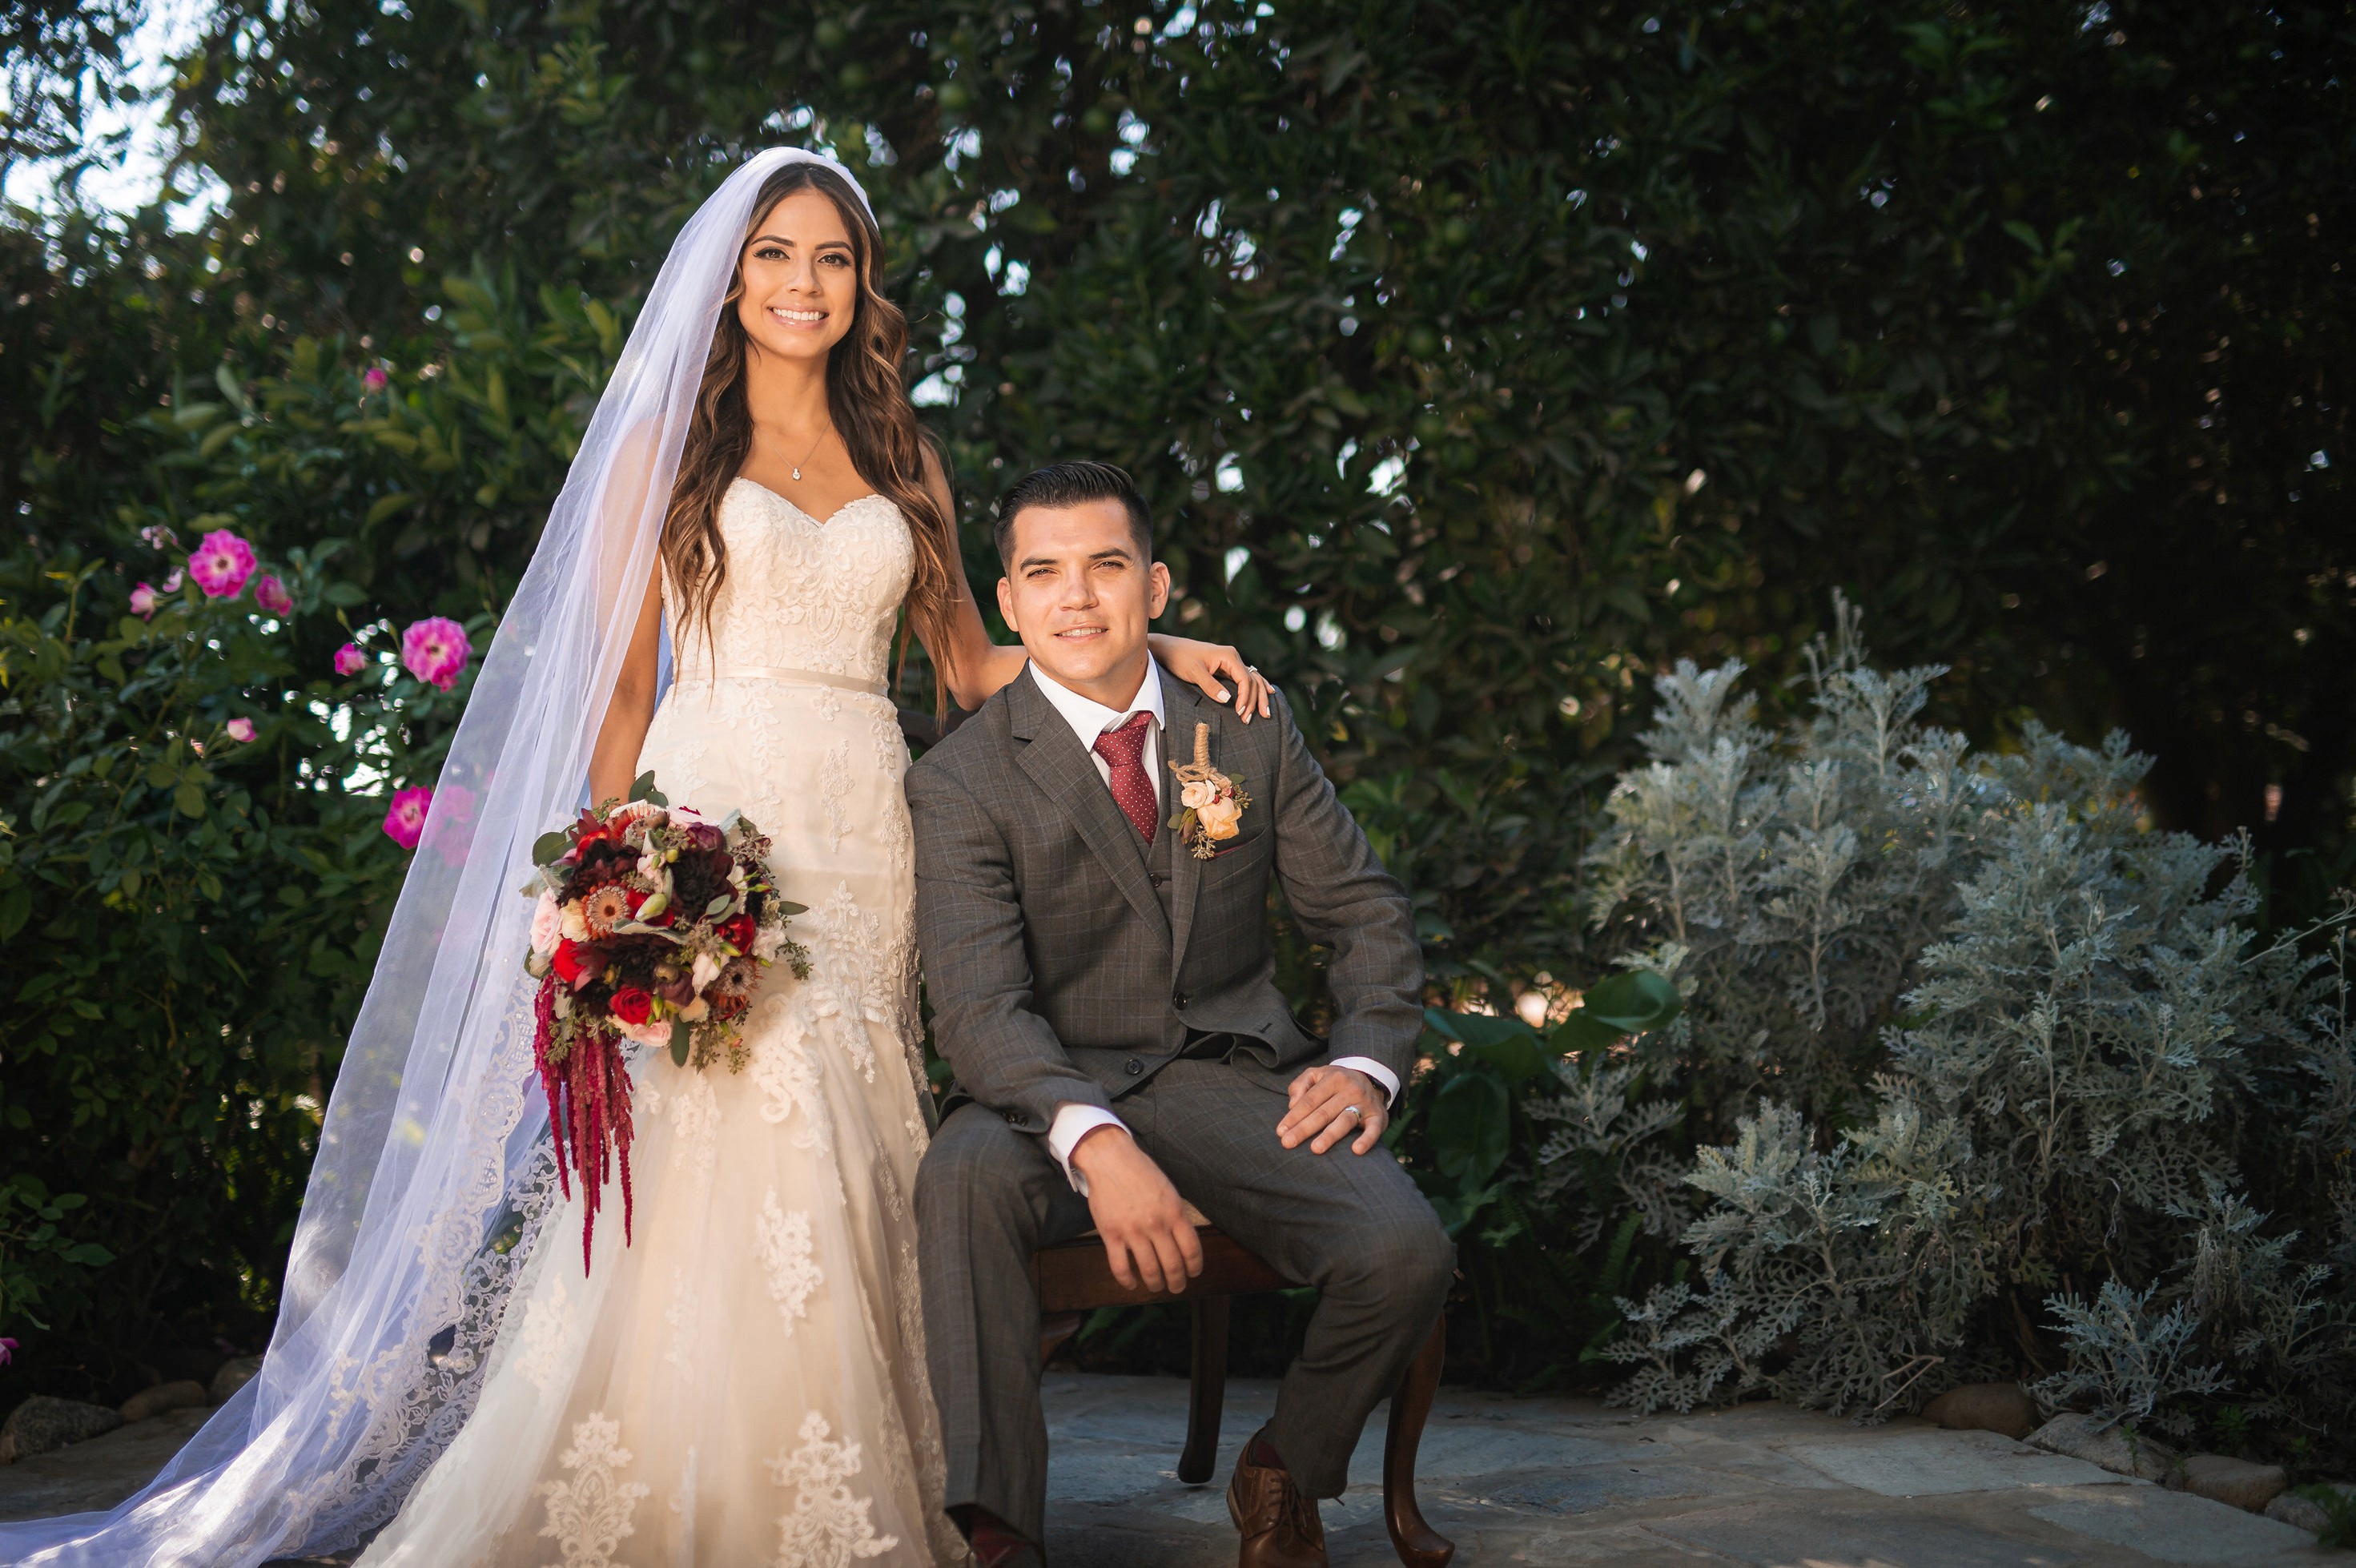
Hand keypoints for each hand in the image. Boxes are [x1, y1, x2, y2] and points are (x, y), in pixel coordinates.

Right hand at [1069, 1126, 1204, 1293]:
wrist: (1110, 1159)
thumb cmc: (1141, 1172)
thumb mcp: (1169, 1189)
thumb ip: (1176, 1215)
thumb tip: (1183, 1241)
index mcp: (1174, 1212)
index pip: (1191, 1249)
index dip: (1195, 1267)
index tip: (1194, 1273)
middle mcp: (1156, 1224)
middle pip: (1172, 1265)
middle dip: (1177, 1282)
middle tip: (1177, 1287)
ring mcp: (1132, 1231)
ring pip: (1149, 1270)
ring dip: (1155, 1284)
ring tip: (1156, 1287)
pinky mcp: (1111, 1234)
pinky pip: (1120, 1267)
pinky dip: (1127, 1281)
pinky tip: (1131, 1284)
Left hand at [1147, 634, 1273, 722]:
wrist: (1169, 649)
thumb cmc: (1180, 658)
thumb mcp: (1194, 672)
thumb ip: (1210, 686)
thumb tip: (1227, 700)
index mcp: (1229, 656)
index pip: (1245, 679)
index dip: (1245, 698)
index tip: (1240, 713)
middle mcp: (1233, 657)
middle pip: (1253, 680)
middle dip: (1254, 701)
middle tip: (1252, 719)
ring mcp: (1231, 662)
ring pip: (1253, 679)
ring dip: (1259, 696)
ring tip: (1266, 713)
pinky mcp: (1227, 667)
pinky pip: (1247, 678)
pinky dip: (1258, 686)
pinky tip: (1268, 691)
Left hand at [1278, 1065, 1387, 1154]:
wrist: (1371, 1080)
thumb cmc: (1336, 1082)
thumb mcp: (1317, 1074)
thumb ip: (1300, 1085)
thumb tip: (1292, 1105)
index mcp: (1333, 1078)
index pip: (1310, 1100)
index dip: (1294, 1116)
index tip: (1280, 1132)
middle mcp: (1350, 1089)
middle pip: (1324, 1112)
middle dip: (1304, 1128)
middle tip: (1288, 1143)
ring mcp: (1365, 1103)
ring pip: (1345, 1120)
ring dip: (1330, 1135)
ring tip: (1315, 1149)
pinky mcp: (1378, 1117)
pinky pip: (1374, 1130)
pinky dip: (1367, 1140)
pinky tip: (1356, 1150)